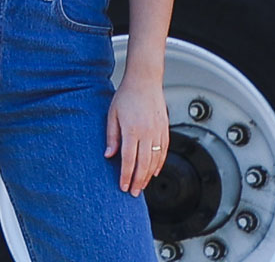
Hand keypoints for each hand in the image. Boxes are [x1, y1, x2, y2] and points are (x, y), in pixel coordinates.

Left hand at [106, 76, 169, 194]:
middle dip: (138, 181)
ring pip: (155, 160)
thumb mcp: (112, 115)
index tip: (123, 186)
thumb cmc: (126, 96)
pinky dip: (159, 164)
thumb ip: (112, 136)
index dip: (126, 176)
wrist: (145, 81)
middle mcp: (147, 133)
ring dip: (148, 175)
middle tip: (134, 193)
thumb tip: (109, 155)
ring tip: (142, 185)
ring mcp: (158, 132)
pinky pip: (164, 151)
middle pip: (143, 164)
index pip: (129, 160)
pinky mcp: (165, 129)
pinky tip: (153, 172)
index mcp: (132, 130)